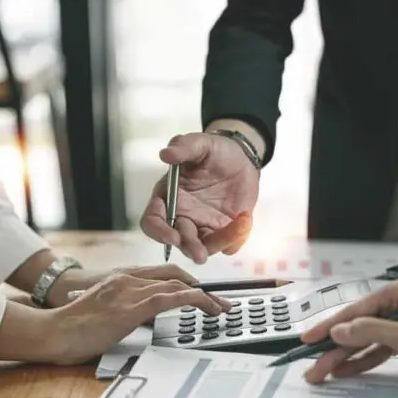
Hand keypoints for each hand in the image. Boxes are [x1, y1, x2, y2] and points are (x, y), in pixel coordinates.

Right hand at [0, 272, 231, 364]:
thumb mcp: (105, 314)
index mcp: (121, 279)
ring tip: (220, 309)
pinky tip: (207, 307)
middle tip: (220, 301)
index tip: (203, 292)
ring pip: (177, 284)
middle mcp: (127, 279)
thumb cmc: (73, 330)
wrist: (53, 333)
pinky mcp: (131, 308)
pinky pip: (170, 298)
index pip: (162, 273)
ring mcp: (129, 291)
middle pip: (174, 275)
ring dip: (205, 297)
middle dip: (202, 287)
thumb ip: (127, 311)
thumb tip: (148, 321)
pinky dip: (194, 300)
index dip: (187, 280)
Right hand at [140, 131, 259, 262]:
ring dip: (217, 244)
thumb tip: (166, 154)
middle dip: (189, 248)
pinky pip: (228, 244)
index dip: (158, 232)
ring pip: (204, 247)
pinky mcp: (224, 231)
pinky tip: (245, 218)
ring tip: (239, 225)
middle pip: (179, 241)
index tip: (173, 237)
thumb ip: (183, 146)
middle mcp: (183, 216)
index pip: (152, 220)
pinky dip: (236, 238)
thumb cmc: (215, 150)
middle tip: (200, 254)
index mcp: (168, 197)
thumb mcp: (201, 143)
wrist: (241, 157)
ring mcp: (203, 226)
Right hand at [300, 280, 397, 385]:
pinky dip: (360, 362)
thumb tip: (337, 331)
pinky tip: (342, 372)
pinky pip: (375, 352)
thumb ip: (372, 332)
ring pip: (362, 342)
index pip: (355, 311)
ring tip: (320, 375)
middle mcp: (395, 306)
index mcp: (397, 294)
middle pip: (355, 328)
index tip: (308, 340)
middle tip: (311, 369)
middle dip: (332, 349)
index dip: (330, 326)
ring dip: (342, 358)